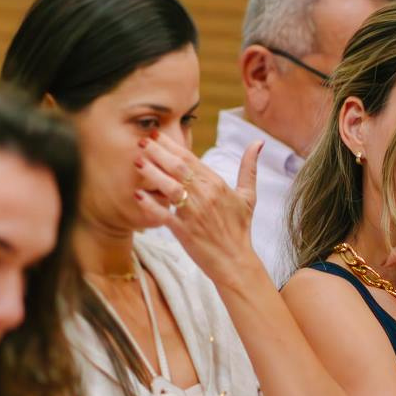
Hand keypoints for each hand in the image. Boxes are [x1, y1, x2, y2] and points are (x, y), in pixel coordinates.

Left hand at [134, 131, 263, 283]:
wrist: (235, 261)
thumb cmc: (239, 228)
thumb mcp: (248, 196)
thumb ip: (249, 167)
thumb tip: (258, 142)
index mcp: (216, 184)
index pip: (190, 158)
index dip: (171, 145)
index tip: (156, 134)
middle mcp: (205, 195)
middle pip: (178, 168)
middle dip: (158, 152)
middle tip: (141, 141)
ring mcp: (194, 213)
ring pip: (170, 187)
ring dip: (152, 173)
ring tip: (137, 161)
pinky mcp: (185, 231)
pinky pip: (164, 215)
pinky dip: (151, 205)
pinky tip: (137, 195)